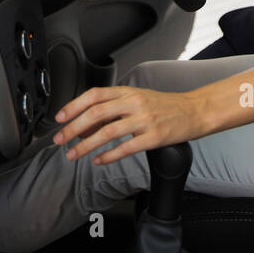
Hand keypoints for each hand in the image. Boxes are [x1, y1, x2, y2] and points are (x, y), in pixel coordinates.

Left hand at [53, 86, 206, 164]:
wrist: (194, 111)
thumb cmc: (164, 106)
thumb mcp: (137, 99)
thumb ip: (113, 109)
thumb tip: (85, 125)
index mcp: (128, 91)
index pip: (94, 95)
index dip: (74, 106)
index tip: (60, 118)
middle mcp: (134, 103)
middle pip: (96, 113)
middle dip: (73, 128)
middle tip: (60, 139)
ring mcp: (144, 120)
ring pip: (107, 132)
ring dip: (86, 145)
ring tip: (73, 154)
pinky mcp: (153, 137)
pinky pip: (125, 148)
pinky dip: (108, 156)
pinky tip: (98, 161)